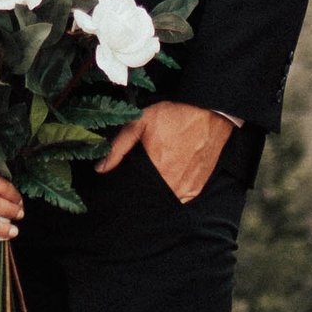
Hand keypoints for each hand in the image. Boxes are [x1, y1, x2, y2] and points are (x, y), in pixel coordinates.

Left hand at [96, 99, 236, 200]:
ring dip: (157, 190)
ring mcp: (185, 189)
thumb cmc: (176, 115)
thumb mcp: (141, 122)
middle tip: (144, 170)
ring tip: (158, 171)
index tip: (127, 176)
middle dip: (142, 187)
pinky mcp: (196, 189)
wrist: (211, 114)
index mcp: (154, 169)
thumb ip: (119, 147)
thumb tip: (100, 169)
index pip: (133, 189)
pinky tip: (170, 176)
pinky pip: (179, 197)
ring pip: (163, 197)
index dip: (128, 184)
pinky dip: (172, 190)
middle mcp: (170, 183)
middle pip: (148, 194)